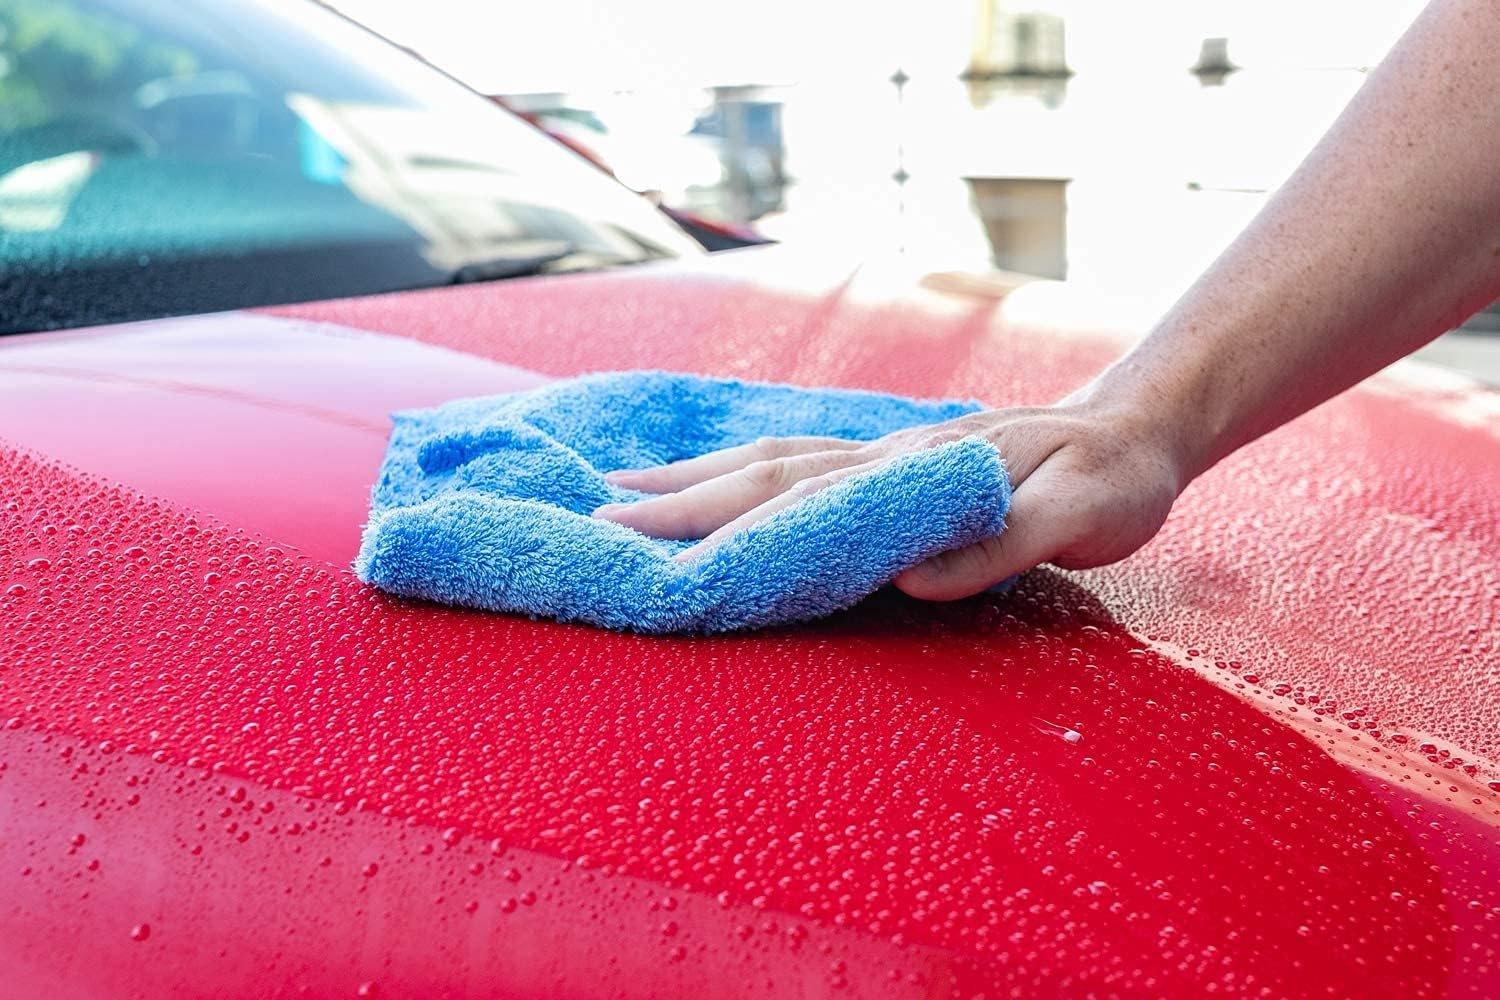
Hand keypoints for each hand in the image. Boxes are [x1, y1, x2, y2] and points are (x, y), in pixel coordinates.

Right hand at [593, 397, 1189, 599]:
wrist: (1136, 423)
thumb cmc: (1111, 478)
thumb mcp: (1082, 515)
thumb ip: (1000, 543)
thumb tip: (909, 575)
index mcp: (913, 475)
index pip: (796, 497)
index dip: (716, 518)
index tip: (637, 533)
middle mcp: (884, 459)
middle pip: (762, 474)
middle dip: (675, 498)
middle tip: (594, 516)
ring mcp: (885, 456)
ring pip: (772, 461)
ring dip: (695, 478)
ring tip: (622, 487)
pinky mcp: (894, 464)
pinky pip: (803, 462)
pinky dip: (743, 470)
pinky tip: (717, 478)